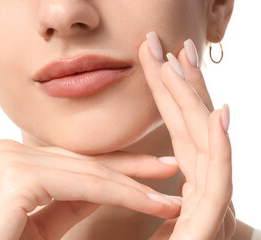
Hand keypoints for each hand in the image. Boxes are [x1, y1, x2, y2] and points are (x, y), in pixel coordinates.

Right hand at [0, 139, 181, 239]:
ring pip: (88, 171)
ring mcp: (9, 158)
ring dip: (134, 185)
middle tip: (170, 170)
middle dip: (132, 170)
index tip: (152, 172)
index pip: (75, 161)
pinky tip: (153, 200)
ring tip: (169, 195)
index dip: (117, 167)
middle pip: (85, 162)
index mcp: (12, 160)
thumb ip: (68, 200)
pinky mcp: (14, 174)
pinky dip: (121, 193)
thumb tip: (103, 187)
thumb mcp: (43, 224)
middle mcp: (8, 151)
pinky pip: (82, 184)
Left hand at [138, 32, 235, 239]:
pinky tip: (218, 114)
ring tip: (186, 62)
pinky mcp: (208, 227)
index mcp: (180, 192)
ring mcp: (207, 212)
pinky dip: (219, 147)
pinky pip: (216, 183)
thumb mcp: (123, 217)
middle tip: (171, 47)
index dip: (169, 100)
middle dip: (181, 87)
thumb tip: (113, 166)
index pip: (175, 135)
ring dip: (196, 102)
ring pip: (204, 148)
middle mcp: (199, 196)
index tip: (159, 66)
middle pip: (190, 132)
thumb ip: (123, 190)